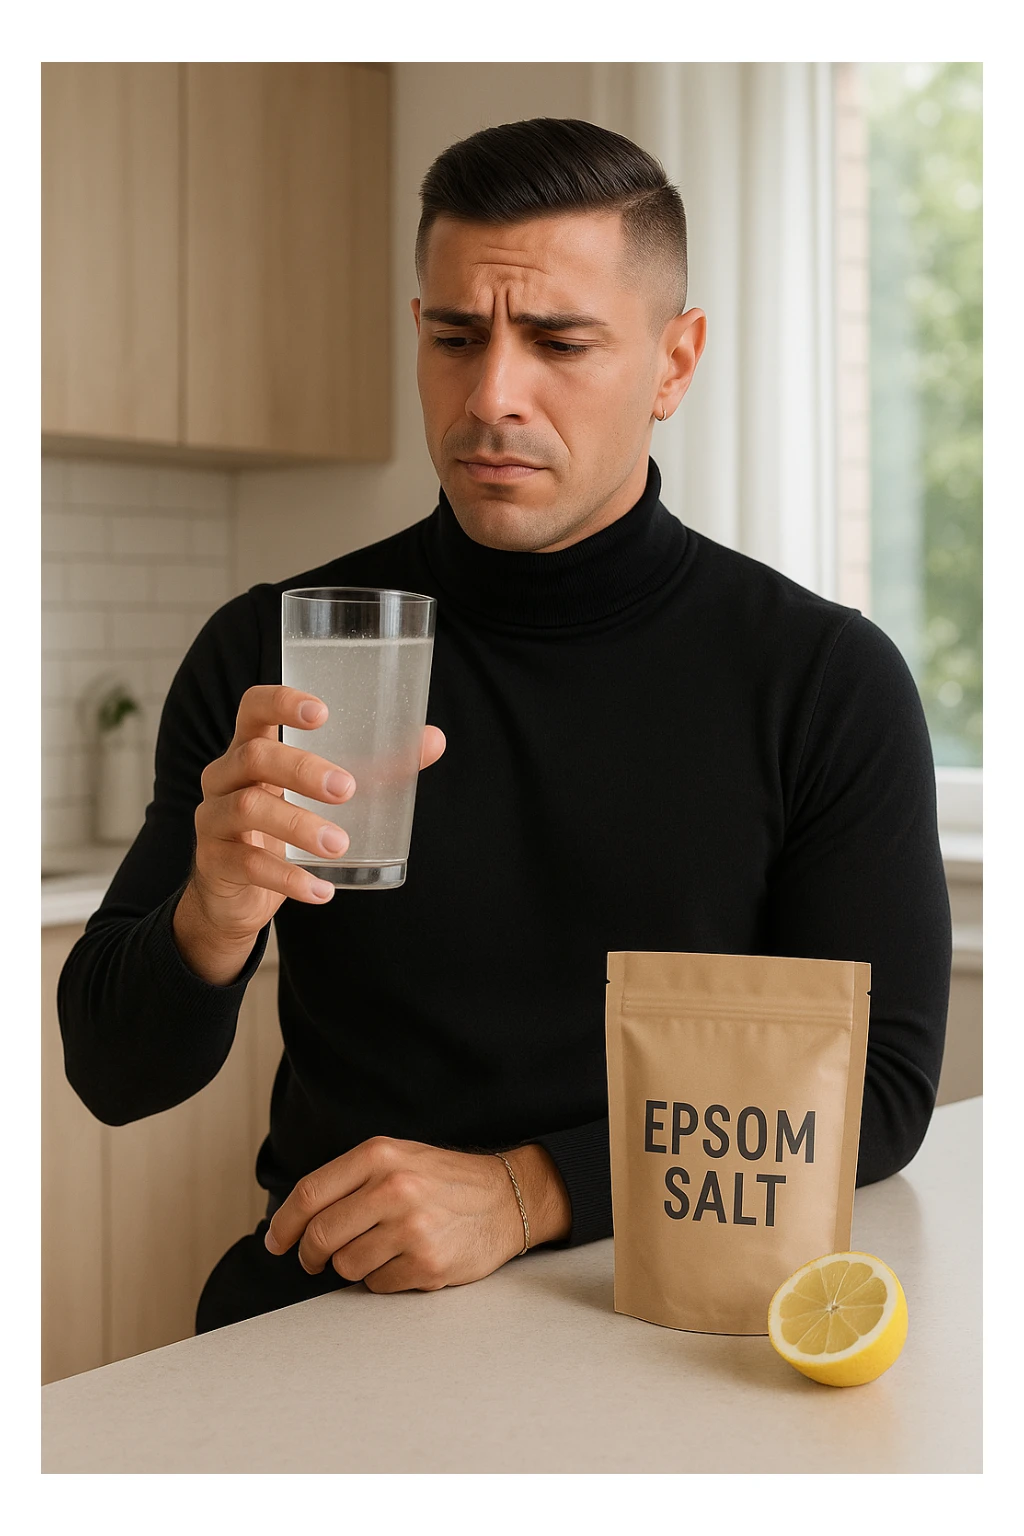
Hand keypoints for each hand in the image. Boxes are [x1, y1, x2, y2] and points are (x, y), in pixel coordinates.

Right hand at [174, 684, 444, 983]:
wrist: (235, 894)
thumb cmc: (284, 826)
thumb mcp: (322, 794)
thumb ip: (377, 767)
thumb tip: (435, 740)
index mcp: (251, 748)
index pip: (252, 707)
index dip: (280, 702)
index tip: (321, 712)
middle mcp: (224, 776)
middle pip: (254, 757)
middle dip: (302, 769)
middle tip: (347, 789)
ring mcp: (213, 818)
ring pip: (248, 809)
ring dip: (299, 826)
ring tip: (339, 845)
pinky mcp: (215, 862)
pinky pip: (248, 865)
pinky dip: (288, 879)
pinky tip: (321, 890)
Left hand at [264, 1137, 570, 1292]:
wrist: (506, 1197)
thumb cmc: (444, 1180)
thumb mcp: (397, 1158)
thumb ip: (349, 1180)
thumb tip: (293, 1222)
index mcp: (379, 1156)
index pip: (309, 1194)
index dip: (284, 1224)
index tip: (276, 1241)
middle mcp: (393, 1189)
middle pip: (320, 1236)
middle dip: (310, 1255)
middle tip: (314, 1260)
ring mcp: (411, 1229)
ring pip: (346, 1266)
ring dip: (354, 1265)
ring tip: (382, 1249)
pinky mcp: (427, 1264)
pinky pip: (378, 1285)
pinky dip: (384, 1279)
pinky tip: (406, 1260)